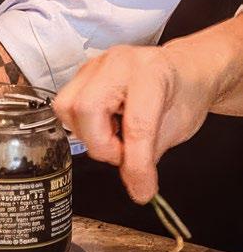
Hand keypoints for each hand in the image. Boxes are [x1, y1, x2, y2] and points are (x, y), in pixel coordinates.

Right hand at [53, 44, 215, 203]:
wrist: (182, 68)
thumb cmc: (184, 93)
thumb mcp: (179, 127)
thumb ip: (150, 154)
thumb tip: (132, 184)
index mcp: (151, 73)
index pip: (136, 124)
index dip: (137, 164)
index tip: (142, 188)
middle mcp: (118, 63)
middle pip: (86, 108)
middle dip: (101, 145)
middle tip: (123, 155)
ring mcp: (95, 65)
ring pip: (67, 106)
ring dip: (88, 135)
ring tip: (114, 138)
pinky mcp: (82, 73)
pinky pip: (66, 104)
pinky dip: (82, 125)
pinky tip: (104, 125)